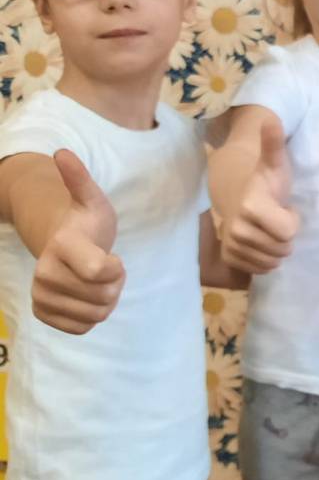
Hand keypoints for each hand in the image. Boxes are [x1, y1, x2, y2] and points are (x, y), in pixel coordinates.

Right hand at [31, 150, 124, 334]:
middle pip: (104, 296)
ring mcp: (42, 297)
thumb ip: (80, 180)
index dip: (116, 268)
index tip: (112, 255)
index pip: (101, 272)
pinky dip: (93, 315)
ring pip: (96, 314)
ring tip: (97, 280)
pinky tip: (87, 296)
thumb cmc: (86, 222)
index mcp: (61, 246)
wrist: (66, 246)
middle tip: (105, 267)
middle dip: (115, 284)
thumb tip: (62, 152)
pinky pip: (84, 327)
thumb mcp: (91, 200)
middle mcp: (44, 274)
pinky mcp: (45, 315)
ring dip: (106, 300)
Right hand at [217, 117, 298, 272]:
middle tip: (275, 218)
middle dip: (285, 235)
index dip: (292, 220)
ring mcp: (232, 244)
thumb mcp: (275, 162)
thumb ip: (274, 143)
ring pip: (273, 261)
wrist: (238, 194)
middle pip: (283, 249)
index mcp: (251, 206)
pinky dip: (266, 258)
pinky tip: (261, 241)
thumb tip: (272, 119)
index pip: (289, 232)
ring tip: (268, 228)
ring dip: (277, 247)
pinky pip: (260, 269)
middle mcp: (236, 228)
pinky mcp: (230, 257)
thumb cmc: (266, 180)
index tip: (283, 206)